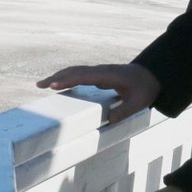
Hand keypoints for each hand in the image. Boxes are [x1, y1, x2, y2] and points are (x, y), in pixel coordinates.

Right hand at [36, 62, 161, 126]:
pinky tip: (58, 85)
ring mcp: (98, 72)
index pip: (85, 76)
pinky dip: (67, 78)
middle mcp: (101, 71)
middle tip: (40, 85)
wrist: (151, 75)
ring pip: (75, 71)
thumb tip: (108, 121)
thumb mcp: (138, 103)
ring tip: (42, 85)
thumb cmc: (145, 88)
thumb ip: (124, 111)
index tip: (54, 85)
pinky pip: (79, 75)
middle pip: (75, 71)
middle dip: (57, 77)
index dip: (69, 80)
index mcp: (108, 75)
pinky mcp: (98, 76)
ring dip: (59, 76)